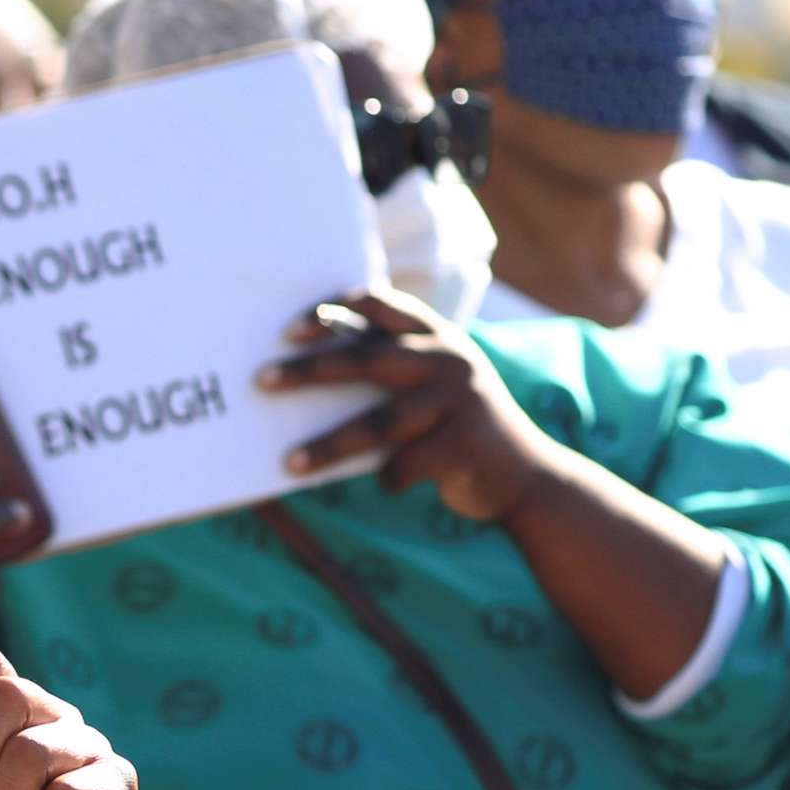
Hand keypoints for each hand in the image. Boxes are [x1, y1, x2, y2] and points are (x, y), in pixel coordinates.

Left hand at [260, 286, 564, 522]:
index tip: (289, 330)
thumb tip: (305, 371)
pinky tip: (386, 484)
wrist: (526, 476)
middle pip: (368, 359)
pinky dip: (390, 478)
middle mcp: (449, 360)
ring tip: (289, 463)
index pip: (380, 305)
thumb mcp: (431, 386)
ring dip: (330, 446)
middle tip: (262, 381)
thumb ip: (388, 370)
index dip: (333, 311)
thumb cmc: (457, 427)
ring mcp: (461, 401)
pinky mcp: (466, 444)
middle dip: (310, 370)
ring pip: (380, 423)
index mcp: (436, 337)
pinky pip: (406, 465)